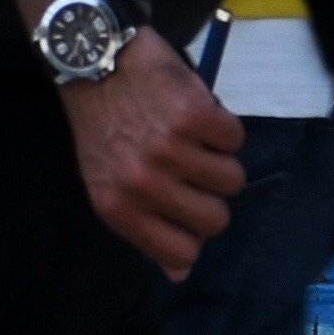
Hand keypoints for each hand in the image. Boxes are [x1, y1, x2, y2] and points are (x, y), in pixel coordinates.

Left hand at [64, 28, 242, 277]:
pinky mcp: (195, 116)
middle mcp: (142, 183)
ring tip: (191, 138)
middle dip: (212, 196)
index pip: (181, 251)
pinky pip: (236, 138)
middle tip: (192, 169)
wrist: (97, 60)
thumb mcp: (109, 185)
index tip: (186, 206)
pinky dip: (222, 125)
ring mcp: (169, 150)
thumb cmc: (104, 126)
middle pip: (215, 219)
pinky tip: (194, 113)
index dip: (193, 231)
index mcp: (117, 206)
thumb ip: (144, 228)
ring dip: (219, 158)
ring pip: (232, 179)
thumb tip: (181, 274)